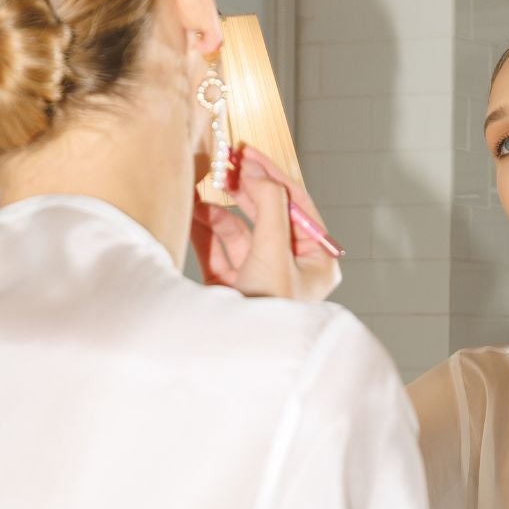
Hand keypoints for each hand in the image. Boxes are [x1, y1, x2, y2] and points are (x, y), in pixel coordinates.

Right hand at [190, 143, 340, 302]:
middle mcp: (290, 267)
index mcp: (316, 260)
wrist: (239, 356)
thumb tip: (258, 171)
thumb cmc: (268, 312)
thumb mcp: (274, 252)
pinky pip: (218, 249)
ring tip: (200, 188)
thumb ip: (269, 205)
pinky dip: (204, 230)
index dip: (273, 174)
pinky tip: (192, 210)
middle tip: (224, 163)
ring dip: (218, 209)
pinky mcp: (231, 286)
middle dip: (243, 188)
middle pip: (266, 214)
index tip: (249, 152)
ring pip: (238, 230)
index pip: (296, 204)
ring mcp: (259, 276)